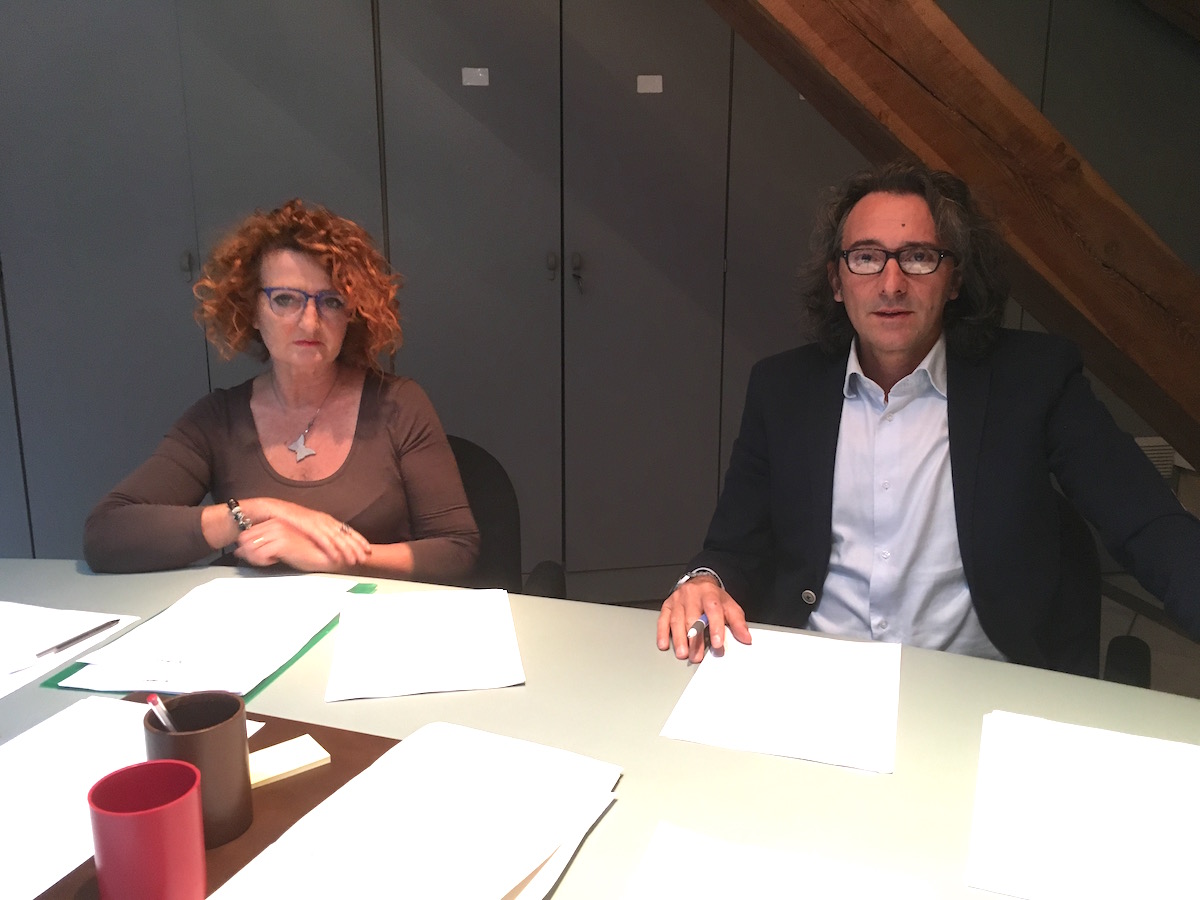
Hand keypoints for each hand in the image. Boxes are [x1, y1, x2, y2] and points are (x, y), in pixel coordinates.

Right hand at [242, 499, 370, 566]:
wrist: (271, 508)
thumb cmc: (288, 519)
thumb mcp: (307, 526)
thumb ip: (318, 532)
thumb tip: (327, 543)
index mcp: (325, 519)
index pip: (346, 530)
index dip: (358, 539)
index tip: (367, 549)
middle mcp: (324, 520)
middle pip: (345, 534)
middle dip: (357, 546)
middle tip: (365, 558)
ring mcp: (316, 522)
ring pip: (336, 538)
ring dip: (347, 550)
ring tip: (355, 560)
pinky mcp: (307, 525)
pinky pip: (322, 539)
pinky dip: (331, 548)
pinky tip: (337, 557)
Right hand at [656, 575, 750, 662]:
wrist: (699, 583)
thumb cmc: (714, 598)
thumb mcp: (729, 606)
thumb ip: (737, 622)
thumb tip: (746, 638)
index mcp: (710, 594)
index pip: (713, 610)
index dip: (715, 627)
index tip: (718, 643)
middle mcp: (692, 595)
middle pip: (692, 618)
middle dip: (695, 639)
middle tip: (697, 656)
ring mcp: (678, 600)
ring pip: (676, 620)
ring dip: (679, 639)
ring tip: (683, 654)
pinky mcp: (667, 605)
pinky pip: (663, 619)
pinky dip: (662, 633)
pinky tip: (664, 644)